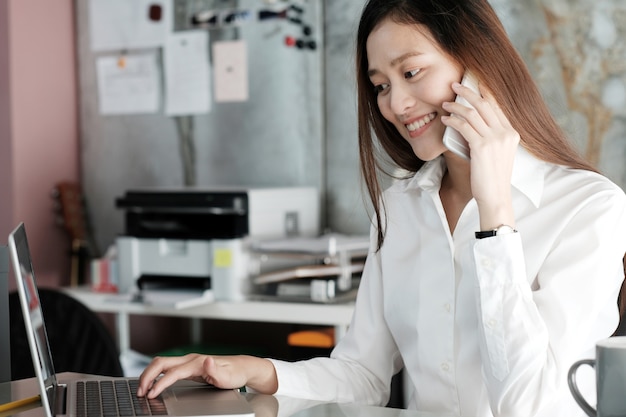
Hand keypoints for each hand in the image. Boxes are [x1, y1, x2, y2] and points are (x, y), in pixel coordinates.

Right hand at [136, 354, 277, 398]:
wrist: (242, 367)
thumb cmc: (235, 373)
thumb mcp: (228, 376)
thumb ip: (216, 370)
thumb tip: (207, 361)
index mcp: (197, 362)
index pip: (172, 373)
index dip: (160, 384)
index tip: (151, 395)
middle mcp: (191, 359)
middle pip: (161, 363)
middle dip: (147, 376)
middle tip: (140, 391)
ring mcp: (189, 362)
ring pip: (162, 363)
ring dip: (149, 374)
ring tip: (143, 389)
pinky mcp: (189, 367)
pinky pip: (167, 368)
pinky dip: (156, 374)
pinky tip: (154, 384)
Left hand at [442, 81, 518, 229]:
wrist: (495, 198)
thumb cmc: (492, 179)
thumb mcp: (497, 154)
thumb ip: (489, 138)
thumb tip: (471, 124)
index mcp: (512, 133)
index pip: (496, 106)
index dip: (482, 93)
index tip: (471, 84)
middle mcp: (506, 133)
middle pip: (484, 103)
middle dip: (467, 91)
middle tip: (454, 85)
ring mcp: (495, 139)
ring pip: (472, 113)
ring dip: (456, 106)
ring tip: (445, 104)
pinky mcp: (482, 147)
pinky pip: (464, 126)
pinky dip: (452, 121)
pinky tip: (445, 120)